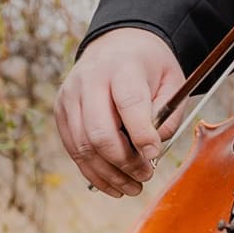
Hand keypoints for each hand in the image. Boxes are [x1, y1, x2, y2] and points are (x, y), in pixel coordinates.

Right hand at [57, 25, 185, 195]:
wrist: (115, 45)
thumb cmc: (147, 66)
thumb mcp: (172, 80)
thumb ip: (167, 115)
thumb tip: (150, 152)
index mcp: (122, 67)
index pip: (129, 104)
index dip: (142, 135)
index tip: (155, 155)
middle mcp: (89, 80)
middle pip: (99, 132)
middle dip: (124, 162)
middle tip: (145, 175)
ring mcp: (70, 97)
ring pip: (83, 147)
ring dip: (109, 174)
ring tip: (133, 187)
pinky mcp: (61, 112)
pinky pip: (74, 149)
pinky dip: (93, 172)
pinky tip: (113, 183)